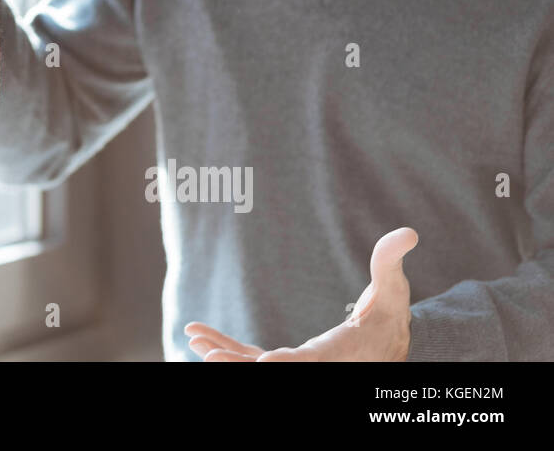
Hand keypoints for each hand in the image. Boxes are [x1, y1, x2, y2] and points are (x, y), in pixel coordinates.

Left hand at [184, 227, 417, 361]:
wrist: (389, 343)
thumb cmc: (391, 314)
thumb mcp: (394, 289)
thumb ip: (390, 261)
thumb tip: (408, 233)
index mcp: (341, 352)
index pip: (312, 363)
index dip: (288, 365)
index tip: (263, 365)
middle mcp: (318, 366)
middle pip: (277, 371)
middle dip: (241, 365)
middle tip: (209, 355)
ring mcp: (301, 368)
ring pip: (257, 366)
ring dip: (227, 355)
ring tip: (196, 342)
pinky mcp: (288, 362)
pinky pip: (252, 358)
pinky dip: (229, 349)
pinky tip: (200, 336)